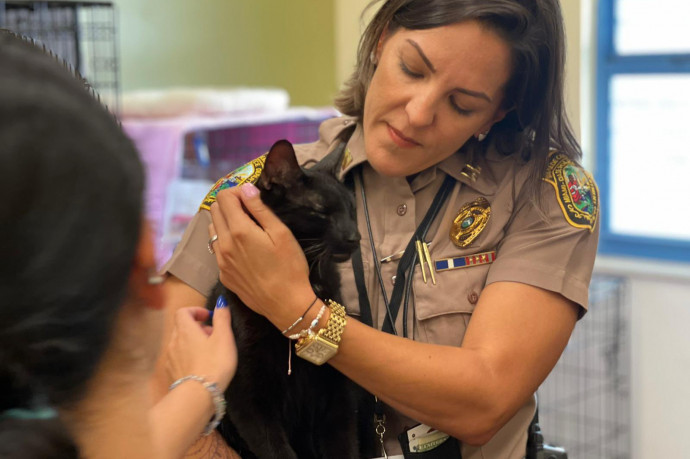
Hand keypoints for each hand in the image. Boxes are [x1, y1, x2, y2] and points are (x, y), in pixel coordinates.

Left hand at [165, 303, 236, 391]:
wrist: (198, 396)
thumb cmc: (214, 364)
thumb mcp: (224, 338)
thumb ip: (222, 318)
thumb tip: (221, 302)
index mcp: (185, 330)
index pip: (183, 312)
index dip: (195, 311)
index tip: (208, 317)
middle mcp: (174, 342)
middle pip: (181, 327)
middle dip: (196, 327)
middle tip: (212, 335)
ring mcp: (170, 358)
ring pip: (179, 343)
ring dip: (192, 342)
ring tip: (208, 352)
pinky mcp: (171, 373)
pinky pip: (178, 358)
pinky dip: (187, 356)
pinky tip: (200, 366)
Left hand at [208, 183, 315, 328]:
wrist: (286, 304)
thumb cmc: (290, 267)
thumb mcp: (281, 233)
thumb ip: (260, 209)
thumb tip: (246, 188)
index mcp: (239, 231)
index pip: (224, 197)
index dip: (237, 192)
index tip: (252, 198)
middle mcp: (224, 244)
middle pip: (214, 210)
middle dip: (229, 204)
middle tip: (250, 211)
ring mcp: (220, 261)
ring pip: (213, 230)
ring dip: (225, 222)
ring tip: (246, 229)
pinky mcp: (223, 275)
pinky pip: (217, 250)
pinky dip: (226, 242)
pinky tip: (244, 250)